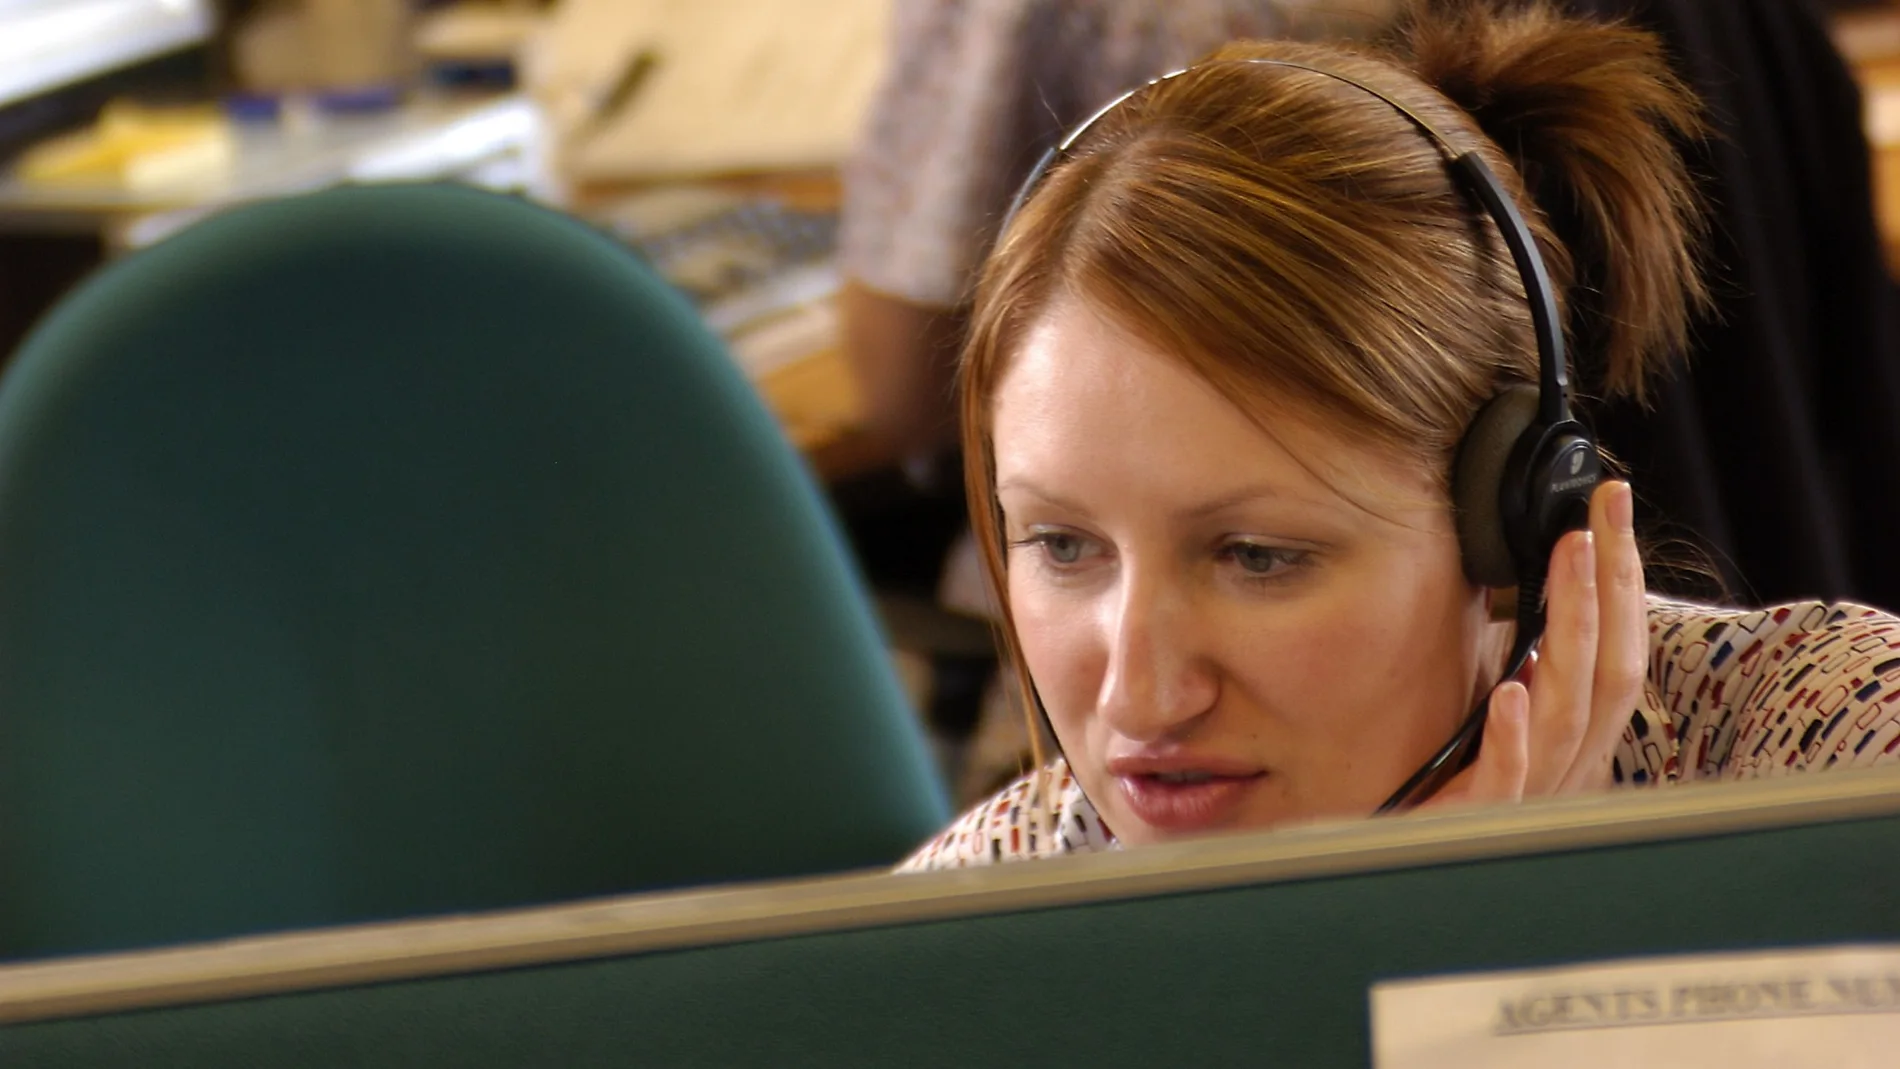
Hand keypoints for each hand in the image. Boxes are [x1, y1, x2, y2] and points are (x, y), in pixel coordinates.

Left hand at [1427, 480, 1646, 807]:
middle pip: (1610, 669)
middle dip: (1612, 585)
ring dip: (1571, 631)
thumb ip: (1524, 654)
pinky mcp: (1481, 819)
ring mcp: (1531, 794)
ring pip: (1568, 712)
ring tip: (1569, 563)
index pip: (1616, 644)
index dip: (1622, 576)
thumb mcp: (1494, 702)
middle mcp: (1569, 763)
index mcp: (1577, 731)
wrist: (1398, 852)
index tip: (1612, 504)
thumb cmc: (1449, 779)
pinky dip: (1513, 738)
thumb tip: (1536, 577)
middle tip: (1601, 515)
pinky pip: (1508, 779)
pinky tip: (1511, 693)